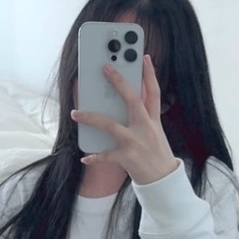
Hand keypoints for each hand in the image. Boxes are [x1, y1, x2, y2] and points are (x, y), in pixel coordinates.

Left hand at [70, 55, 179, 184]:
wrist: (163, 181)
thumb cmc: (157, 155)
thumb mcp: (156, 133)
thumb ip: (144, 117)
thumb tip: (128, 102)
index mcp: (153, 121)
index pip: (154, 93)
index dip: (150, 74)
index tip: (145, 57)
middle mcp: (145, 128)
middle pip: (132, 100)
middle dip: (118, 82)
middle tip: (104, 68)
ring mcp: (135, 142)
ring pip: (110, 125)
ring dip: (90, 118)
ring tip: (75, 113)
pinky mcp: (126, 157)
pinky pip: (106, 155)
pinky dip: (94, 157)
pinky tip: (84, 157)